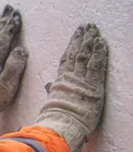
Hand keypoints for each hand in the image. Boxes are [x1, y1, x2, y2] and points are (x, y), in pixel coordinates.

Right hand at [36, 23, 109, 151]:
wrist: (61, 125)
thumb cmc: (56, 119)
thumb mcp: (53, 102)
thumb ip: (53, 91)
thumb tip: (50, 85)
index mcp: (61, 82)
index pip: (67, 59)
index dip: (72, 45)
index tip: (76, 35)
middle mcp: (71, 78)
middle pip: (76, 53)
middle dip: (82, 39)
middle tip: (87, 26)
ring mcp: (82, 80)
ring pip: (86, 56)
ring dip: (90, 42)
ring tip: (94, 30)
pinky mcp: (93, 85)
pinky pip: (96, 65)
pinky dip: (99, 53)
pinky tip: (101, 43)